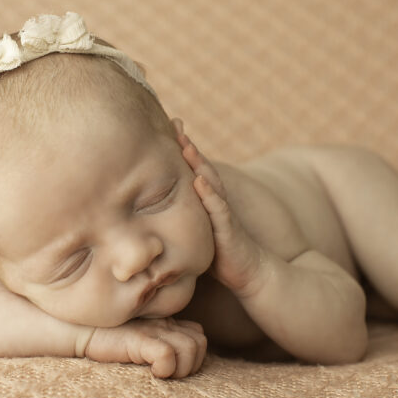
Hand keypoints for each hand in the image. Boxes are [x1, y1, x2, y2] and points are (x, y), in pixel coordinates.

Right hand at [83, 317, 205, 378]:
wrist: (75, 329)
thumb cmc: (104, 341)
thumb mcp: (135, 343)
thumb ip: (154, 346)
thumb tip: (168, 366)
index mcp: (165, 324)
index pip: (198, 336)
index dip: (193, 357)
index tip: (173, 371)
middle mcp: (163, 325)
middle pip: (200, 342)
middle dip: (191, 365)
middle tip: (169, 376)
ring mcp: (152, 330)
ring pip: (191, 348)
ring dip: (181, 369)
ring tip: (161, 375)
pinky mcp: (138, 339)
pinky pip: (166, 354)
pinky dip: (165, 368)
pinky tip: (151, 373)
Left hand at [172, 118, 263, 293]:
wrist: (251, 273)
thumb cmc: (221, 256)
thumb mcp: (194, 235)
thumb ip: (179, 222)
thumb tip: (146, 217)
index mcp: (205, 203)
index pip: (191, 170)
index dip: (181, 150)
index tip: (167, 127)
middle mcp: (215, 202)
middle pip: (201, 168)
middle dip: (188, 146)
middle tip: (175, 123)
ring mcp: (222, 214)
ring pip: (210, 183)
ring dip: (199, 163)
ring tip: (186, 145)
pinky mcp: (228, 230)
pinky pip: (219, 209)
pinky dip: (210, 194)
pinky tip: (199, 181)